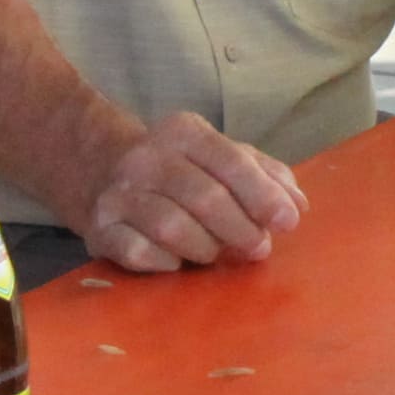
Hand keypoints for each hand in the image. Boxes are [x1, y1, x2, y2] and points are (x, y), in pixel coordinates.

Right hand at [74, 111, 305, 271]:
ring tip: (215, 252)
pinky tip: (176, 260)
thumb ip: (263, 174)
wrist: (96, 166)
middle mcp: (148, 158)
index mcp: (184, 132)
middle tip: (258, 248)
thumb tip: (297, 205)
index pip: (231, 162)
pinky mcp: (100, 227)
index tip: (288, 222)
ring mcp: (119, 193)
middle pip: (206, 198)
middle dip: (241, 230)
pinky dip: (166, 262)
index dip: (263, 195)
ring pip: (172, 228)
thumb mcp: (219, 156)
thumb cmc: (178, 168)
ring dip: (205, 248)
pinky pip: (138, 252)